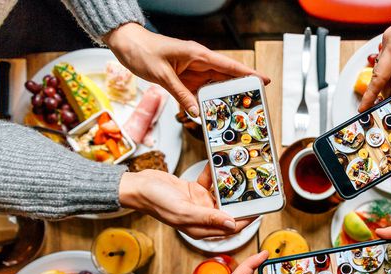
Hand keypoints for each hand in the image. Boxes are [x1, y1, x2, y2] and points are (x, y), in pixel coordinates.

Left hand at [103, 23, 269, 115]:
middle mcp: (199, 62)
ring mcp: (193, 71)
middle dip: (241, 89)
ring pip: (215, 86)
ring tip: (237, 111)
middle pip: (226, 77)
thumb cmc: (143, 51)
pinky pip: (201, 91)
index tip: (264, 80)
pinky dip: (207, 101)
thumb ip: (181, 94)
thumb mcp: (162, 75)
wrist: (126, 45)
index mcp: (198, 55)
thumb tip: (196, 112)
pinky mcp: (185, 78)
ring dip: (224, 97)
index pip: (229, 65)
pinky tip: (213, 112)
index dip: (248, 74)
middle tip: (255, 102)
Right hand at [118, 167, 253, 238]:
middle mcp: (202, 217)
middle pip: (228, 211)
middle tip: (254, 189)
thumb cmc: (155, 201)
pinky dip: (214, 174)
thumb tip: (232, 224)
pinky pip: (210, 182)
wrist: (138, 185)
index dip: (246, 220)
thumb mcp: (184, 210)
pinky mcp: (194, 190)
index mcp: (200, 228)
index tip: (259, 210)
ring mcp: (198, 204)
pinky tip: (219, 164)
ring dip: (229, 185)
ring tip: (240, 173)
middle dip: (241, 201)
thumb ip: (208, 217)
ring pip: (221, 196)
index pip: (230, 227)